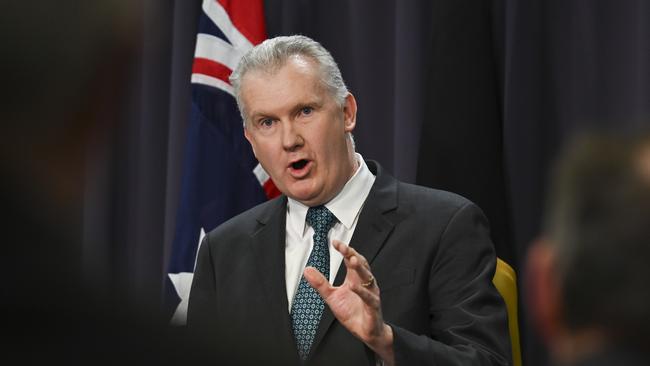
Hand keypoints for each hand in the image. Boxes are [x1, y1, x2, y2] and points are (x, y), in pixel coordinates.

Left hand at [303, 240, 393, 364]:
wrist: (366, 332)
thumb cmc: (352, 313)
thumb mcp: (332, 297)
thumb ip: (320, 283)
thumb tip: (307, 270)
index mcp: (355, 278)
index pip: (351, 259)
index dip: (345, 250)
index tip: (335, 242)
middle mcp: (365, 283)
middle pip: (361, 264)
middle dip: (352, 254)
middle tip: (343, 247)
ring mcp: (370, 293)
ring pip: (367, 277)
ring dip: (360, 268)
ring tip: (351, 259)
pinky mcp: (373, 306)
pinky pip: (368, 297)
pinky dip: (362, 292)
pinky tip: (353, 286)